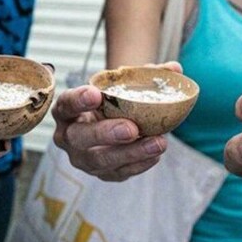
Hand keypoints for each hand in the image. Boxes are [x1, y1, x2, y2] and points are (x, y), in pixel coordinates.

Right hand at [51, 62, 180, 181]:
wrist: (112, 124)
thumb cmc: (111, 102)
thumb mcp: (119, 86)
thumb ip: (144, 75)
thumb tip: (175, 68)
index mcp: (66, 111)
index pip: (66, 104)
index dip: (78, 100)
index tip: (95, 93)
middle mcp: (68, 137)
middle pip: (80, 138)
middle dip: (105, 133)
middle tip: (131, 128)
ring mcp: (84, 159)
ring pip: (101, 160)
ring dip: (130, 153)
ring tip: (157, 143)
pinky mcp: (103, 174)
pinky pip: (120, 173)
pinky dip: (139, 164)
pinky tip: (155, 155)